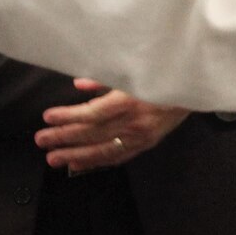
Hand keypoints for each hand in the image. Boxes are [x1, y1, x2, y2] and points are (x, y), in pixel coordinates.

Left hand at [34, 79, 190, 171]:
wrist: (194, 88)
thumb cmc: (162, 74)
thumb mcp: (135, 70)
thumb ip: (106, 79)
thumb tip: (79, 84)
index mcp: (130, 100)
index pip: (93, 113)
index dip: (69, 117)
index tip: (48, 117)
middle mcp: (134, 122)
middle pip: (93, 134)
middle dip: (64, 138)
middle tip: (41, 140)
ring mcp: (141, 136)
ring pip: (103, 150)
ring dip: (75, 155)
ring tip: (53, 157)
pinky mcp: (147, 144)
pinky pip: (118, 156)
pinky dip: (96, 162)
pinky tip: (78, 165)